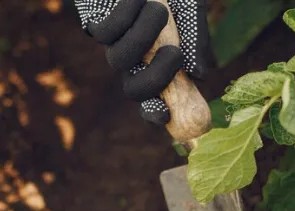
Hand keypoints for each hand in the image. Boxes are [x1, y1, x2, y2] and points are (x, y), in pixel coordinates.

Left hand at [76, 0, 208, 123]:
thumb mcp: (192, 7)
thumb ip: (197, 39)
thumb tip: (200, 75)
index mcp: (158, 62)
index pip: (154, 100)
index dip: (156, 112)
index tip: (166, 115)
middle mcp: (135, 59)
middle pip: (134, 91)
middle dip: (155, 79)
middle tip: (175, 52)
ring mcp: (114, 44)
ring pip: (121, 60)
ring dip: (143, 36)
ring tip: (159, 9)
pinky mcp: (94, 24)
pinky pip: (107, 33)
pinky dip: (126, 15)